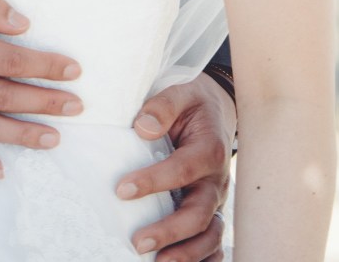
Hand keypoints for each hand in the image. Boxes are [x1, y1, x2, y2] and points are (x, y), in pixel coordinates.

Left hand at [116, 74, 234, 259]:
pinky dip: (205, 259)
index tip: (122, 190)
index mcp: (209, 149)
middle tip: (138, 242)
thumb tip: (142, 128)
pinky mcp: (212, 211)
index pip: (182, 170)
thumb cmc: (192, 102)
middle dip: (169, 231)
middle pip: (199, 214)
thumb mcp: (180, 92)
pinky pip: (214, 242)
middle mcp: (216, 180)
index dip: (153, 182)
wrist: (216, 109)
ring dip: (186, 254)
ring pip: (209, 235)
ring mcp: (216, 200)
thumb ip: (163, 106)